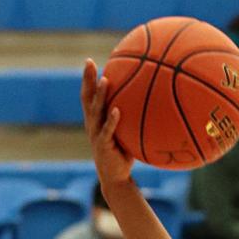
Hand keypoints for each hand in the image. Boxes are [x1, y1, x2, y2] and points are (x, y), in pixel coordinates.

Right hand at [80, 59, 133, 188]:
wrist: (116, 177)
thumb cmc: (123, 153)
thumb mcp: (126, 132)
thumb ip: (131, 117)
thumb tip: (152, 100)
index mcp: (95, 119)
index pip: (88, 95)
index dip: (87, 78)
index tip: (89, 61)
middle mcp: (92, 124)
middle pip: (87, 98)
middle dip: (87, 80)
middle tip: (89, 62)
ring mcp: (95, 134)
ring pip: (95, 111)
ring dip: (100, 95)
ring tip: (105, 80)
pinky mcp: (103, 145)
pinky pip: (107, 131)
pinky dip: (112, 120)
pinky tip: (117, 110)